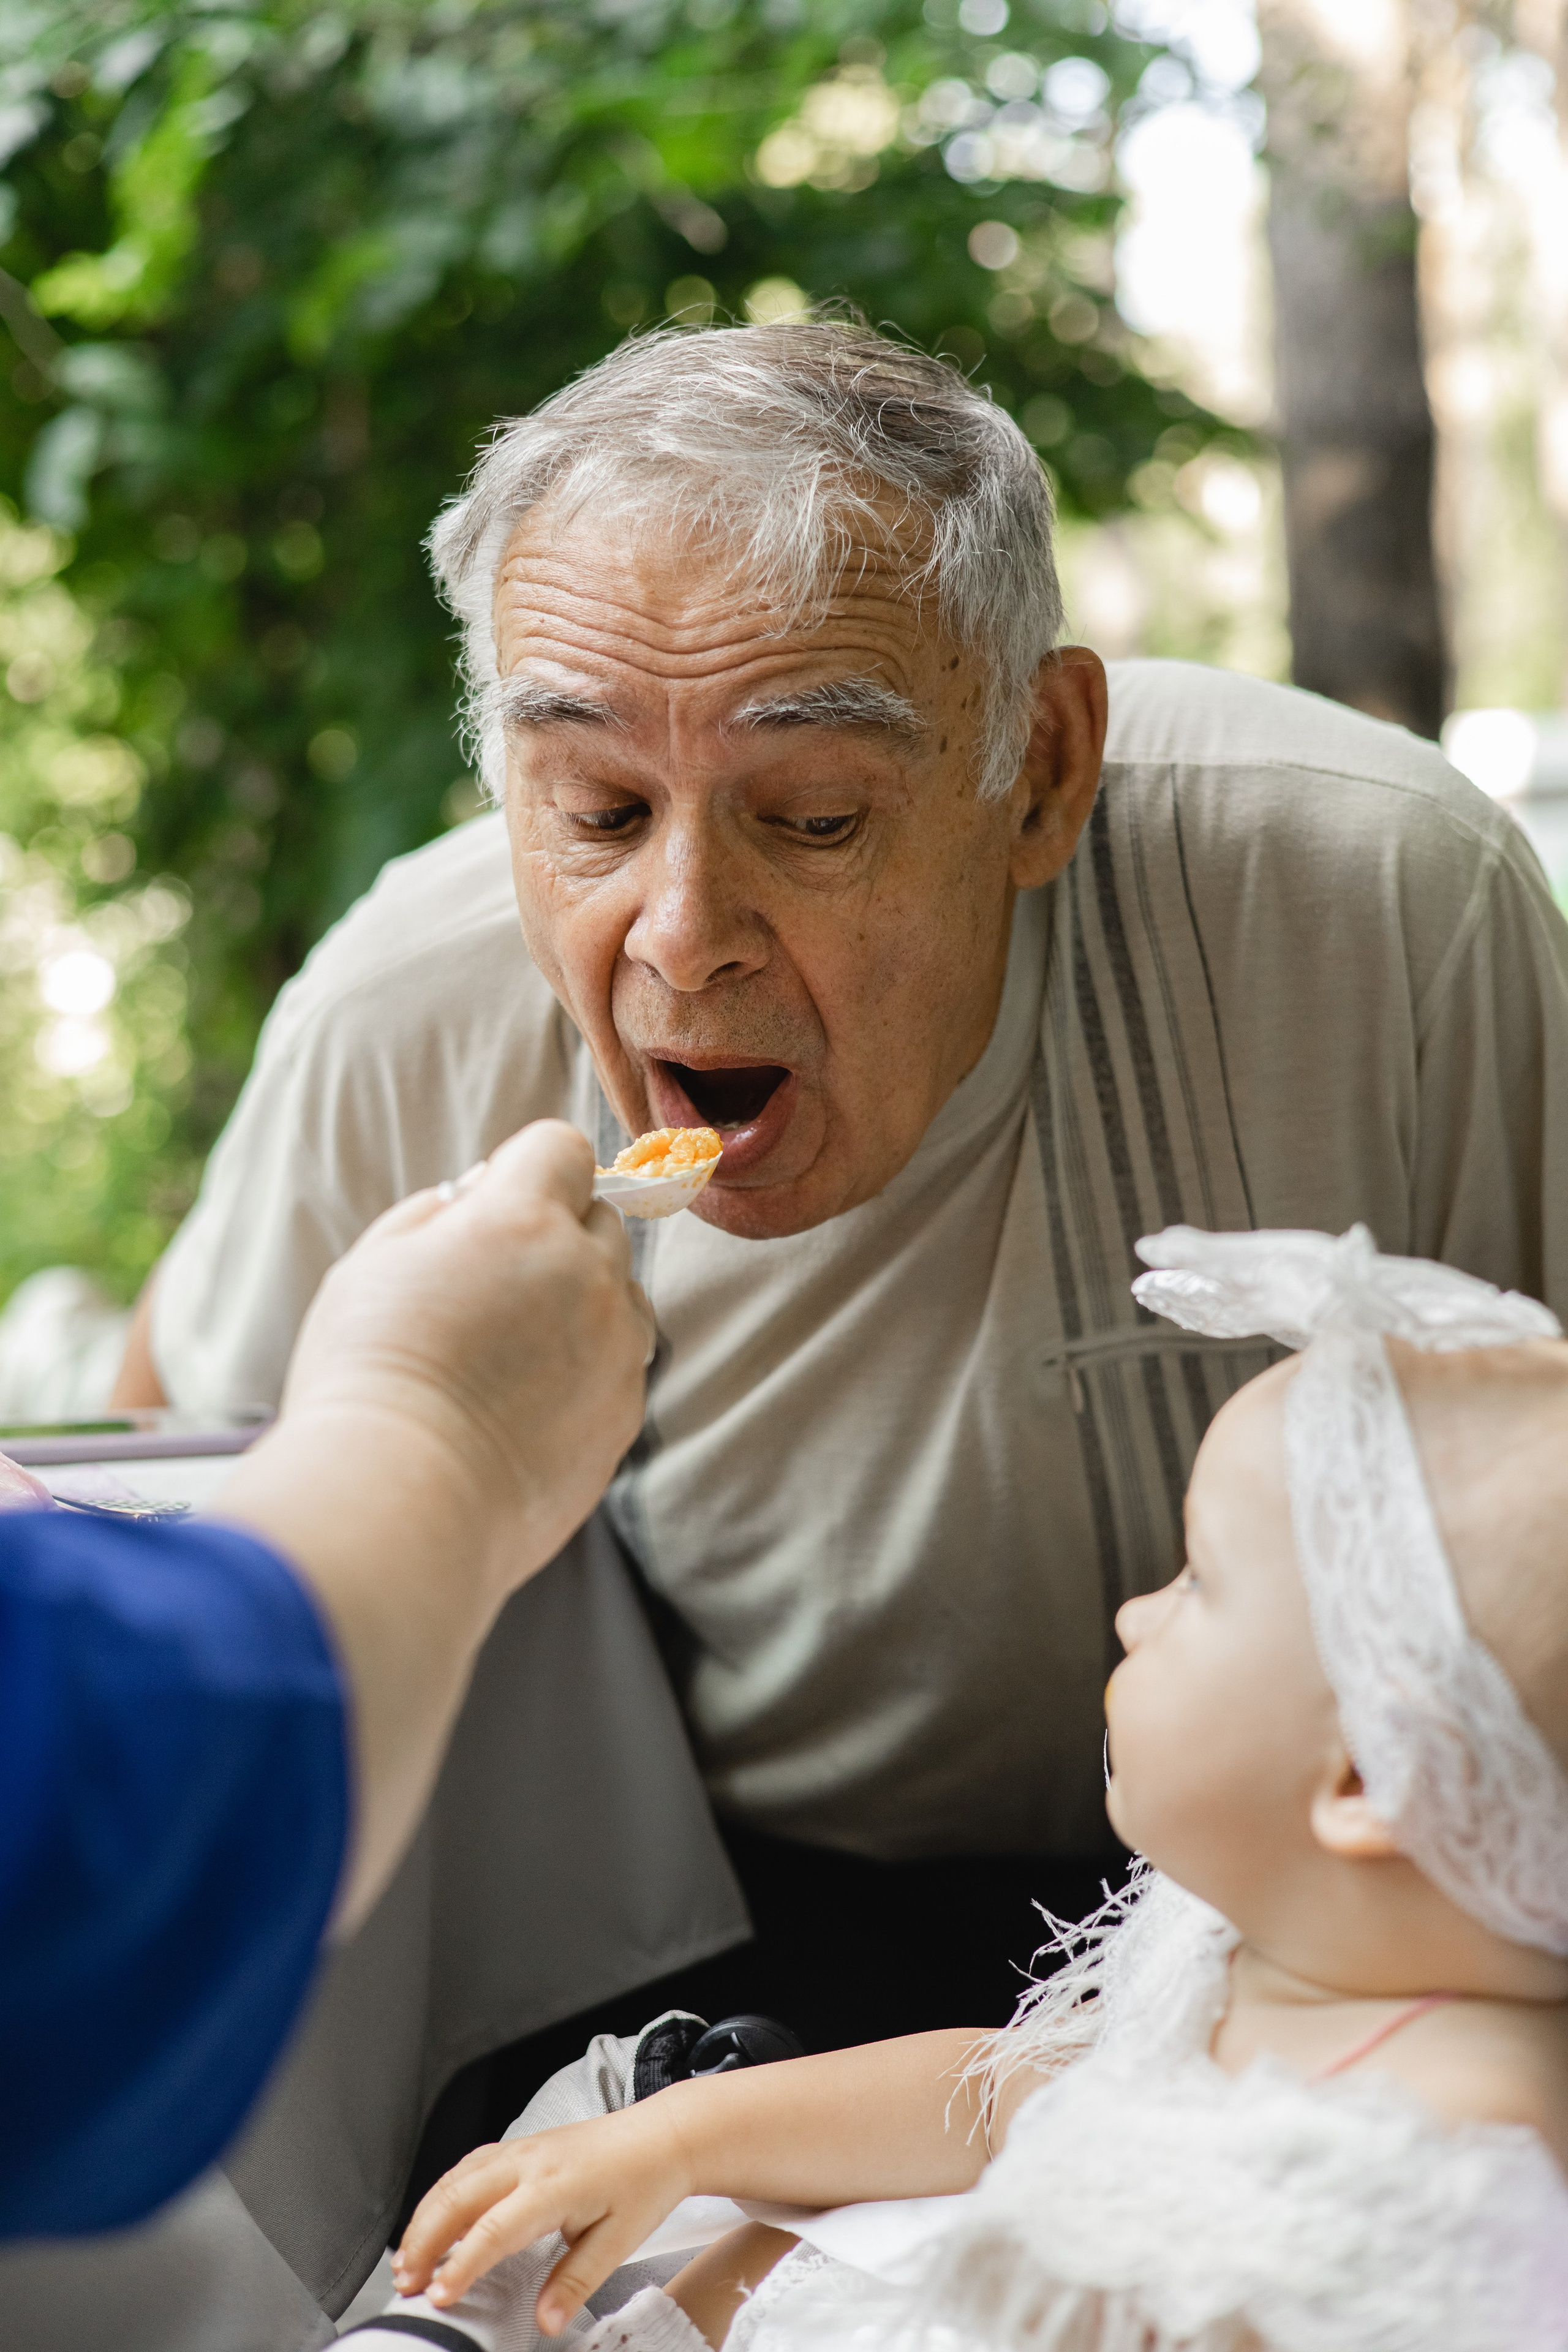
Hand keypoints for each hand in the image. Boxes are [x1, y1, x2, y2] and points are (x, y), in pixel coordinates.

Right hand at [279, 1120, 652, 1605]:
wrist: (402, 1504)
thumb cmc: (367, 1379)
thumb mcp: (373, 1264)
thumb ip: (438, 1213)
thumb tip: (480, 1197)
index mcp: (522, 1221)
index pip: (561, 1147)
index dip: (526, 1168)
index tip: (493, 1203)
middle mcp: (586, 1274)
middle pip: (598, 1219)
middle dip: (554, 1235)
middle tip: (487, 1287)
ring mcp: (617, 1348)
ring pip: (621, 1294)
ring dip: (580, 1303)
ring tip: (509, 1352)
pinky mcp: (625, 1414)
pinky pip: (621, 1366)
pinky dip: (586, 1371)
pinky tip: (524, 1406)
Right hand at [392, 2098, 695, 2330]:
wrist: (662, 2136)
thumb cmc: (643, 2184)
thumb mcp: (618, 2242)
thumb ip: (576, 2282)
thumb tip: (544, 2322)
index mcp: (553, 2186)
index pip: (494, 2228)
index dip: (461, 2263)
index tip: (437, 2295)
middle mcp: (529, 2161)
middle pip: (459, 2196)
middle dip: (424, 2239)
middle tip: (405, 2282)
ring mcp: (522, 2148)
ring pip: (457, 2177)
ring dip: (426, 2215)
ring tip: (407, 2258)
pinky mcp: (521, 2145)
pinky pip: (469, 2165)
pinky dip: (443, 2192)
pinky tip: (433, 2217)